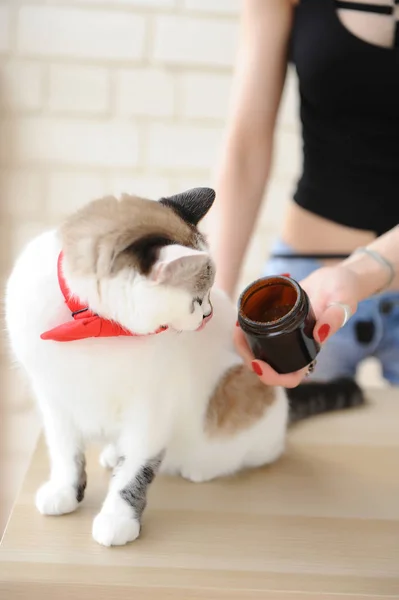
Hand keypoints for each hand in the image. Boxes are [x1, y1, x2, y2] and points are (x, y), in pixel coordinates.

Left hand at [234, 264, 359, 386]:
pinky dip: (247, 328)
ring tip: (237, 326)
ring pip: (260, 350)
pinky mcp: (279, 322)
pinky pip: (260, 332)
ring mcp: (286, 336)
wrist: (338, 277)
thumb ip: (334, 318)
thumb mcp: (343, 302)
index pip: (290, 376)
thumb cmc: (344, 291)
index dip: (272, 377)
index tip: (258, 364)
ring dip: (244, 344)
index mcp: (311, 350)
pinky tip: (241, 318)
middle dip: (249, 357)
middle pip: (268, 366)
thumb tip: (319, 336)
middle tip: (238, 336)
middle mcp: (296, 346)